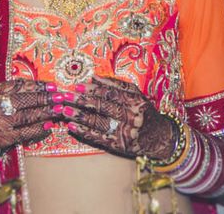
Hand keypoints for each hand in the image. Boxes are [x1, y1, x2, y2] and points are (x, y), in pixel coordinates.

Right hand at [0, 79, 57, 154]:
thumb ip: (12, 89)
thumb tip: (41, 86)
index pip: (19, 86)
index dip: (38, 86)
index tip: (52, 86)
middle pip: (24, 100)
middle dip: (45, 98)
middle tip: (60, 97)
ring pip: (26, 116)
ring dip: (45, 113)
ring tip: (58, 110)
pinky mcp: (2, 138)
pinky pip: (24, 132)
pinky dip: (38, 129)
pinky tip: (48, 126)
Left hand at [62, 76, 177, 161]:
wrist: (160, 138)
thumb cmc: (144, 111)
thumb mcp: (136, 95)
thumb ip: (116, 85)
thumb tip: (93, 77)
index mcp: (135, 101)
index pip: (110, 93)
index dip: (93, 89)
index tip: (77, 85)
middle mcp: (131, 116)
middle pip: (103, 107)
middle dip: (82, 101)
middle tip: (65, 96)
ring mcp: (125, 132)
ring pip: (99, 122)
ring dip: (80, 116)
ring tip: (64, 110)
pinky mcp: (120, 146)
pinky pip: (99, 138)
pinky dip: (84, 132)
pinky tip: (72, 126)